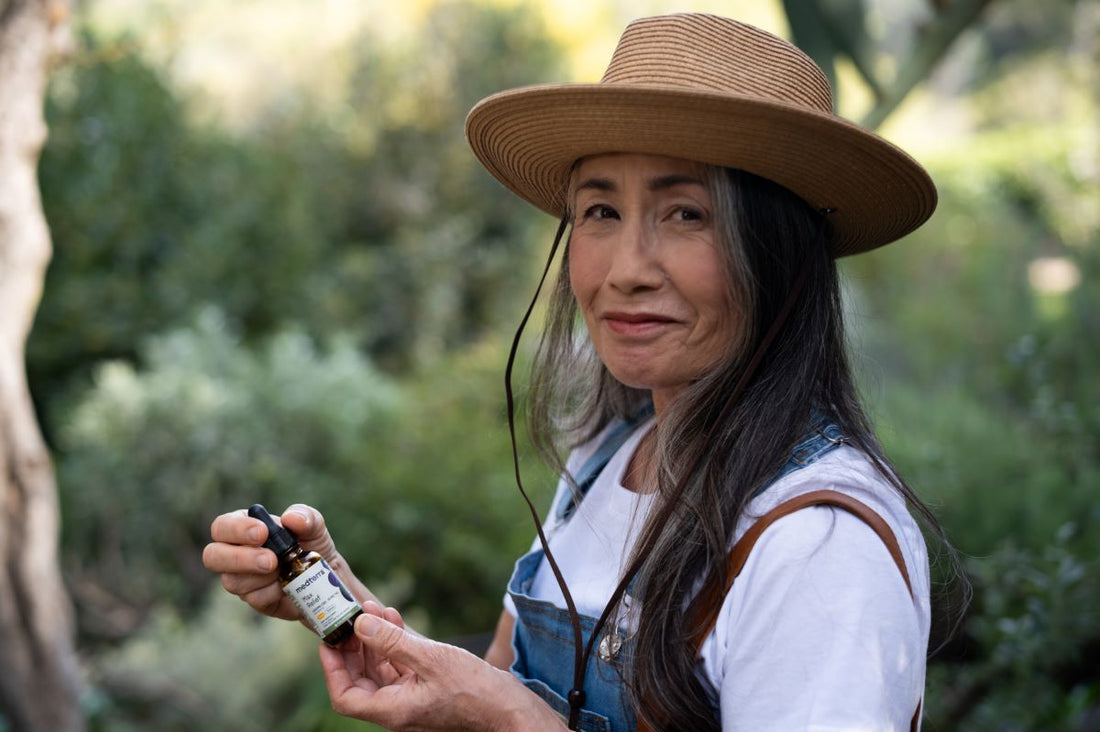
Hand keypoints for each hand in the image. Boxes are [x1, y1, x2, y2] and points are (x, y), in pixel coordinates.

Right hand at [202, 503, 368, 620]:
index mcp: (243, 527)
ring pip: (232, 581)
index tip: (262, 533)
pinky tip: (287, 585)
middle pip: (212, 556)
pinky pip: (254, 598)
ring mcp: (242, 578)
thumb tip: (291, 518)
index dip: (236, 530)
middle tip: (271, 560)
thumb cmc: (312, 544)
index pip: (222, 526)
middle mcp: (235, 552)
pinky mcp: (254, 599)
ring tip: (285, 570)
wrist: (327, 575)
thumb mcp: (314, 525)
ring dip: (261, 576)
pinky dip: (273, 591)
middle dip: (239, 558)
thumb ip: (305, 516)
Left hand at [320, 610, 566, 731]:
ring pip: (380, 670)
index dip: (332, 669)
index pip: (345, 697)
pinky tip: (395, 621)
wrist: (510, 708)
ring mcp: (413, 699)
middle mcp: (398, 708)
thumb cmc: (476, 691)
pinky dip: (394, 644)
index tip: (329, 640)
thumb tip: (361, 623)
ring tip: (375, 609)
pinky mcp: (427, 689)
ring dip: (375, 640)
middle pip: (360, 680)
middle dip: (353, 647)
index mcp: (394, 710)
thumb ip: (393, 642)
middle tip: (349, 618)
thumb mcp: (432, 660)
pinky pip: (400, 667)